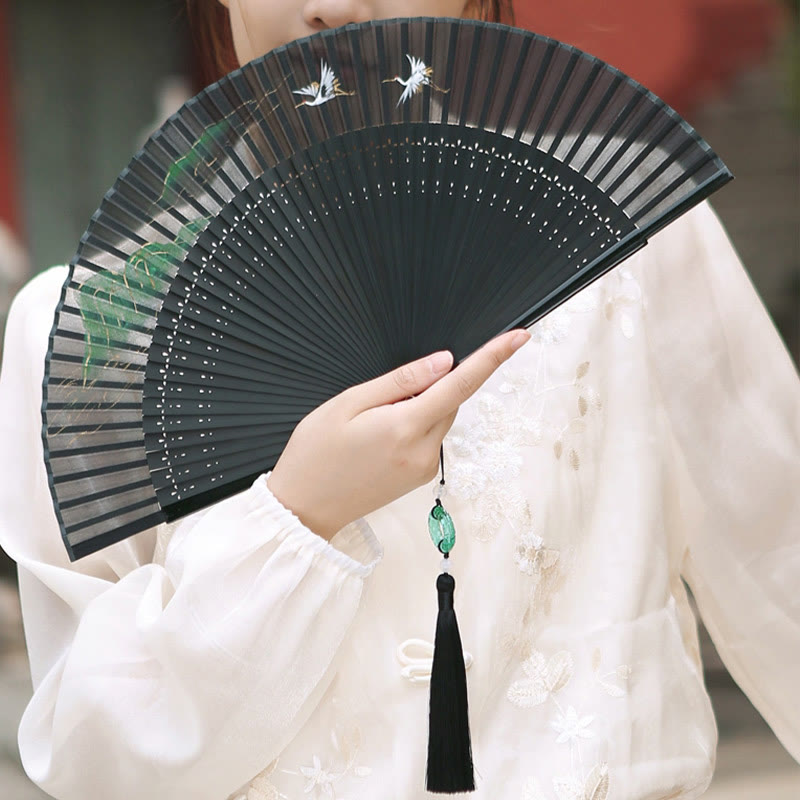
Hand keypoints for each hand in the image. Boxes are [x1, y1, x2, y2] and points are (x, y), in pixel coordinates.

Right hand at [267, 329, 530, 539]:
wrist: (304, 509)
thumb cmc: (316, 454)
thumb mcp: (348, 403)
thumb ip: (400, 381)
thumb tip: (444, 362)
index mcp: (405, 427)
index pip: (461, 385)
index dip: (492, 358)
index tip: (519, 338)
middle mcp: (424, 451)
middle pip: (450, 401)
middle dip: (429, 385)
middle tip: (381, 396)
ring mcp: (425, 469)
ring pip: (441, 419)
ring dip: (421, 406)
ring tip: (371, 422)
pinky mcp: (421, 478)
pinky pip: (430, 437)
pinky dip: (415, 425)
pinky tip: (379, 437)